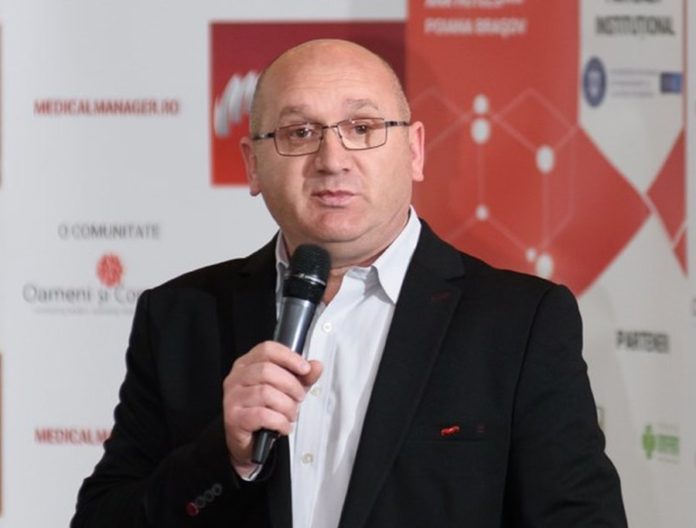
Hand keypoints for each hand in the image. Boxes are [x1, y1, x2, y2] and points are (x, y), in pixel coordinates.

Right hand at [222, 341, 321, 475]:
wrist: (250, 441)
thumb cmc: (265, 410)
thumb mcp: (287, 390)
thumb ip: (303, 377)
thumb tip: (316, 366)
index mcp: (247, 365)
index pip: (267, 349)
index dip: (289, 357)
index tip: (305, 369)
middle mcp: (236, 378)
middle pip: (267, 370)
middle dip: (291, 385)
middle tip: (299, 397)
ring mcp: (232, 398)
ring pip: (266, 393)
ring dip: (287, 406)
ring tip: (291, 414)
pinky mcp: (234, 418)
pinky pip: (263, 415)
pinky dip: (280, 421)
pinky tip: (283, 426)